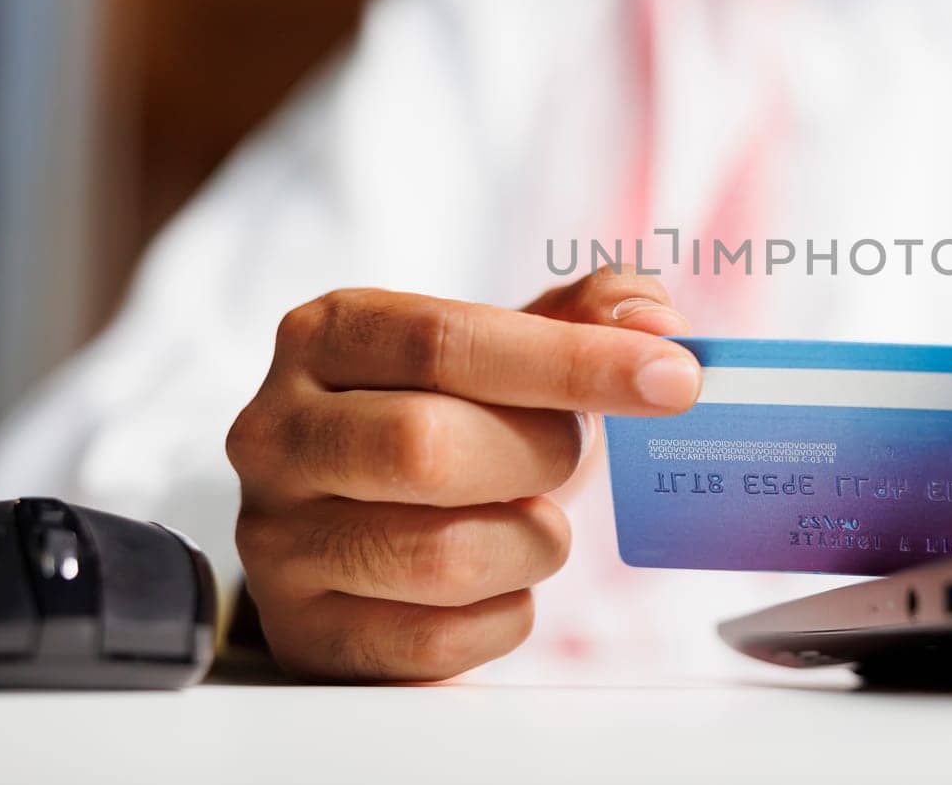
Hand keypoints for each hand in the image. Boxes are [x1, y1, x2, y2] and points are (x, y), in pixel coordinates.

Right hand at [225, 269, 698, 680]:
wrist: (363, 521)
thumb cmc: (448, 417)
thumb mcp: (507, 346)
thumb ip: (590, 311)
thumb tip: (656, 321)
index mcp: (326, 335)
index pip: (449, 340)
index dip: (573, 361)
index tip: (674, 378)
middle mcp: (277, 432)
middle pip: (428, 447)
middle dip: (540, 455)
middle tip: (566, 454)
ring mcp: (277, 540)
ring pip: (441, 555)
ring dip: (532, 542)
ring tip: (532, 521)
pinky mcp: (304, 635)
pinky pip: (440, 641)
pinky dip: (506, 614)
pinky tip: (497, 581)